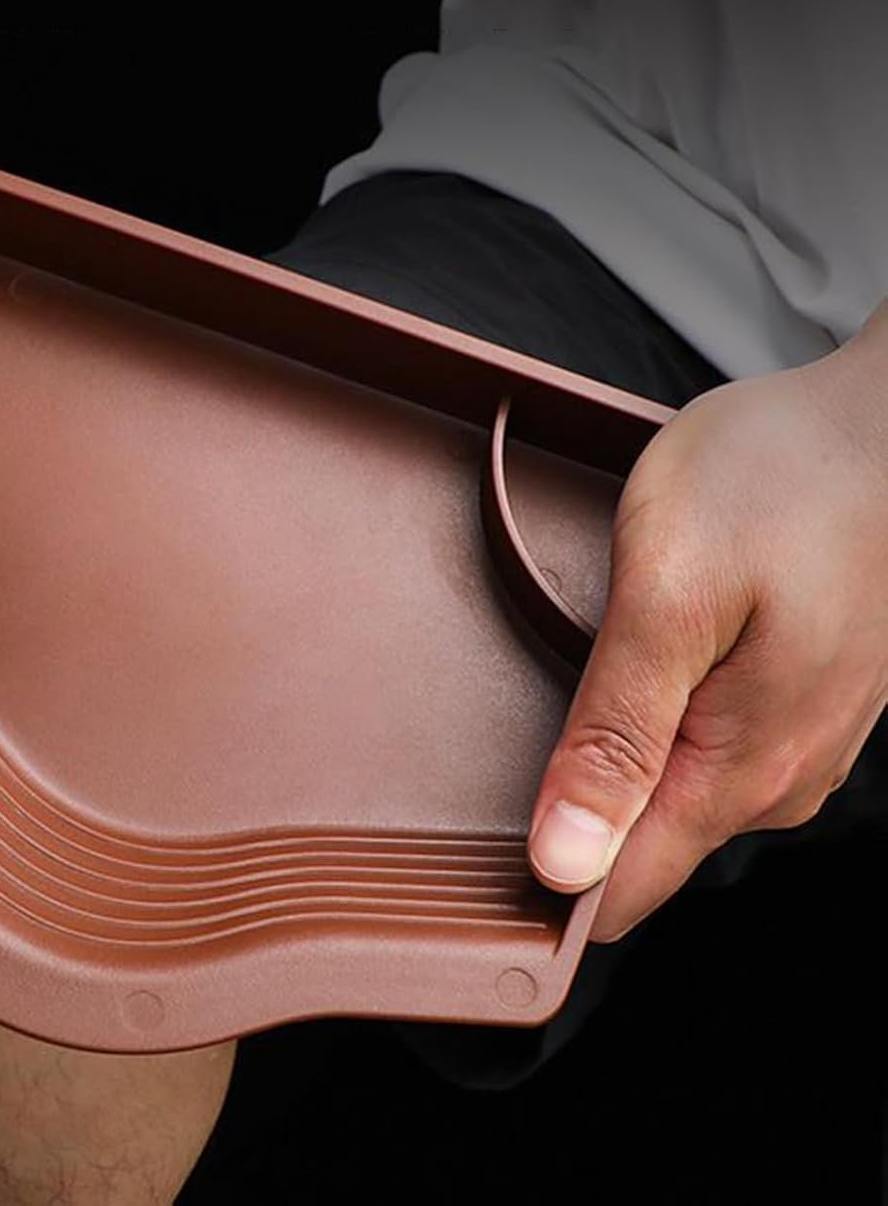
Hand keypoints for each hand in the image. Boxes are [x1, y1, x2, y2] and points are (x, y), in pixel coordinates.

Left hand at [526, 316, 887, 940]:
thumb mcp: (667, 598)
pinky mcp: (797, 698)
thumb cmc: (775, 481)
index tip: (466, 845)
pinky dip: (654, 714)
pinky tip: (635, 657)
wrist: (884, 419)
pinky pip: (704, 744)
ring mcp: (797, 740)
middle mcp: (779, 779)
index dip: (535, 877)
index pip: (619, 891)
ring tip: (572, 672)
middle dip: (563, 807)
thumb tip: (564, 864)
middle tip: (502, 725)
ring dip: (608, 754)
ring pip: (670, 792)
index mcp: (739, 773)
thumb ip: (615, 735)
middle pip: (640, 846)